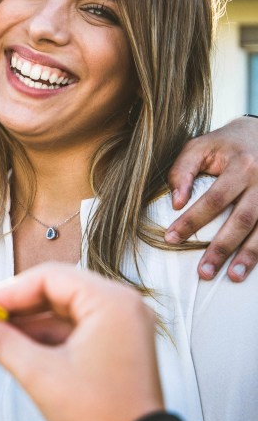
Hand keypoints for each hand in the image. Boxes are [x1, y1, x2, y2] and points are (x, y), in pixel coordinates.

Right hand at [0, 264, 163, 420]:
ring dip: (26, 322)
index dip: (4, 291)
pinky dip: (45, 336)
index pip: (48, 278)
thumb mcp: (39, 374)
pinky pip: (74, 329)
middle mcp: (122, 306)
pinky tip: (15, 345)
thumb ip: (0, 341)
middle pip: (55, 290)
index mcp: (112, 302)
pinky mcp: (116, 344)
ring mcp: (121, 325)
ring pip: (62, 310)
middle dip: (13, 306)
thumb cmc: (102, 418)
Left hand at [167, 117, 257, 281]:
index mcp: (241, 165)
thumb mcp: (201, 146)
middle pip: (241, 219)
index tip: (172, 239)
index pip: (213, 199)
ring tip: (233, 276)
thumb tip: (176, 202)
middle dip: (221, 248)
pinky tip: (252, 266)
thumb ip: (183, 171)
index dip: (192, 221)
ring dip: (248, 255)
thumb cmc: (227, 144)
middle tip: (204, 272)